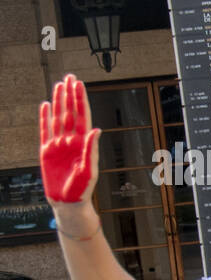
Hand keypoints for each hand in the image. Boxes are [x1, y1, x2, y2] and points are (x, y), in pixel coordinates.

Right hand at [40, 74, 100, 203]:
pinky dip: (45, 118)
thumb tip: (96, 129)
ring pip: (58, 117)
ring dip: (59, 101)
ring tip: (59, 86)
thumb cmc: (82, 188)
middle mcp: (71, 141)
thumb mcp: (89, 169)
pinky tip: (46, 105)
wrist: (68, 201)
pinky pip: (45, 130)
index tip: (79, 85)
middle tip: (70, 77)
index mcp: (84, 143)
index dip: (80, 100)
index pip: (82, 116)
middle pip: (70, 112)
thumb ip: (91, 149)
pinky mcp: (46, 151)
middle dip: (70, 95)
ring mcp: (58, 144)